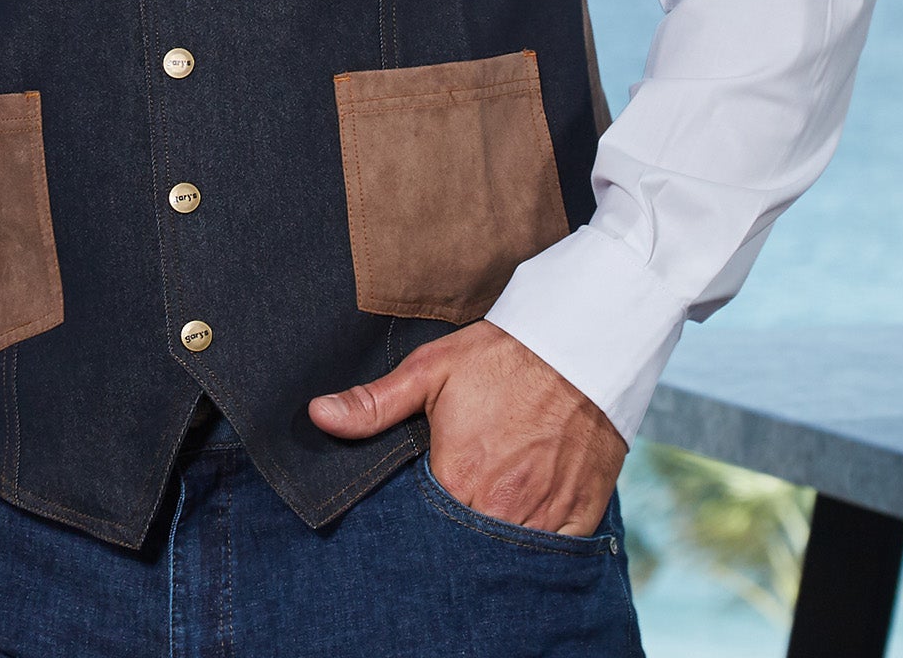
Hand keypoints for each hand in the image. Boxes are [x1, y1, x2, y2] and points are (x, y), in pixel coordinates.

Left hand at [308, 320, 625, 532]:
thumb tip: (318, 416)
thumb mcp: (432, 369)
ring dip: (491, 545)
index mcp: (457, 478)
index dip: (415, 525)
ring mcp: (543, 520)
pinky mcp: (579, 519)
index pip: (421, 529)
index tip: (413, 514)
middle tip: (452, 510)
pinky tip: (522, 524)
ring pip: (507, 556)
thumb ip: (375, 403)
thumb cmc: (503, 356)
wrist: (583, 346)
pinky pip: (553, 556)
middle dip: (452, 542)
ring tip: (482, 518)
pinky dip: (536, 548)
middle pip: (464, 549)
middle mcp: (499, 509)